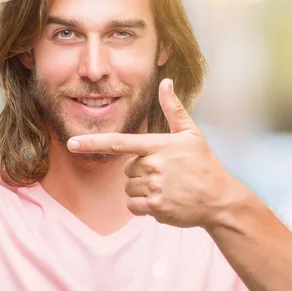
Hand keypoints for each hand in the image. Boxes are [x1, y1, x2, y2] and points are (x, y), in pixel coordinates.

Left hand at [67, 79, 249, 228]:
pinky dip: (143, 206)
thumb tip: (166, 82)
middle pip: (127, 170)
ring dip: (143, 190)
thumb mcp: (192, 134)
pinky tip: (163, 201)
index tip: (72, 143)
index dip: (93, 142)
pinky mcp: (155, 207)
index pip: (120, 143)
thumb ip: (173, 109)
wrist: (219, 200)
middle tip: (166, 174)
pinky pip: (133, 206)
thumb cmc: (204, 165)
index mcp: (159, 146)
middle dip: (141, 173)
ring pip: (129, 189)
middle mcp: (154, 166)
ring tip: (167, 188)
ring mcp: (154, 187)